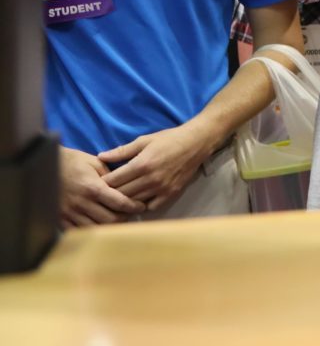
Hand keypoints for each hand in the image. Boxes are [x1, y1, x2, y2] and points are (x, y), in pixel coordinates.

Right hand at [59, 147, 144, 227]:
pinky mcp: (60, 218)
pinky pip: (79, 231)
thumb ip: (112, 176)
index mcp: (93, 188)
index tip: (141, 206)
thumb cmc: (74, 162)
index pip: (120, 203)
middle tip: (132, 214)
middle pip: (111, 219)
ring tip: (117, 220)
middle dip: (125, 218)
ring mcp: (70, 213)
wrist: (46, 165)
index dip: (134, 207)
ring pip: (96, 228)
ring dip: (110, 226)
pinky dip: (92, 231)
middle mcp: (82, 203)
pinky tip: (99, 225)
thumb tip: (128, 186)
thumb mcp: (96, 163)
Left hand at [99, 123, 215, 208]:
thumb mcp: (144, 140)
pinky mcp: (171, 194)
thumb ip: (121, 151)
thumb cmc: (168, 139)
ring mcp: (161, 188)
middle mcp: (150, 179)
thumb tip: (100, 157)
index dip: (102, 183)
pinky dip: (142, 205)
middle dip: (110, 193)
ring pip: (134, 202)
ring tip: (118, 197)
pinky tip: (138, 200)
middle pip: (121, 194)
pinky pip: (151, 206)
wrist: (196, 143)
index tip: (97, 182)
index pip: (113, 181)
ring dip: (124, 201)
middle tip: (105, 192)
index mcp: (141, 164)